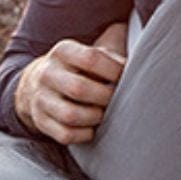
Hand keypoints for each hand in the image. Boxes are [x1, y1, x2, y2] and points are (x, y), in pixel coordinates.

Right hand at [13, 21, 128, 145]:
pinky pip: (65, 134)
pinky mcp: (40, 121)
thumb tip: (144, 47)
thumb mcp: (91, 50)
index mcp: (63, 51)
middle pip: (79, 88)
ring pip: (70, 115)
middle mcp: (47, 73)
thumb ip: (114, 45)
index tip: (123, 77)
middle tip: (115, 99)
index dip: (113, 70)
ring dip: (95, 117)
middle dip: (105, 97)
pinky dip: (84, 134)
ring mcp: (40, 98)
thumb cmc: (79, 68)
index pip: (90, 58)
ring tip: (103, 113)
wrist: (36, 84)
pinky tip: (91, 127)